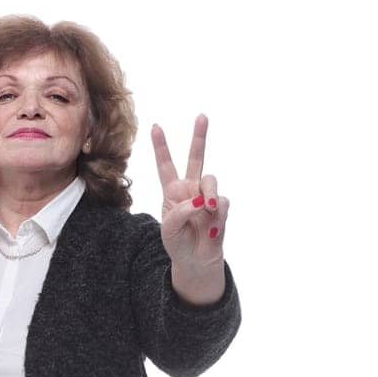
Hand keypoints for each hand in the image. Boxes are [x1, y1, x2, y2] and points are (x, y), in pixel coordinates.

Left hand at [150, 114, 230, 279]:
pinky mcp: (221, 208)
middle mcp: (191, 188)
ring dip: (210, 195)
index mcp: (172, 191)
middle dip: (199, 137)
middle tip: (202, 116)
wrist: (194, 260)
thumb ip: (181, 211)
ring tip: (208, 210)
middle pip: (196, 158)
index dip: (161, 147)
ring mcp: (207, 196)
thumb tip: (202, 200)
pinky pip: (222, 204)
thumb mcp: (169, 228)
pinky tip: (211, 229)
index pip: (165, 165)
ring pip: (211, 181)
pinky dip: (217, 217)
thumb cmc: (177, 242)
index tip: (155, 126)